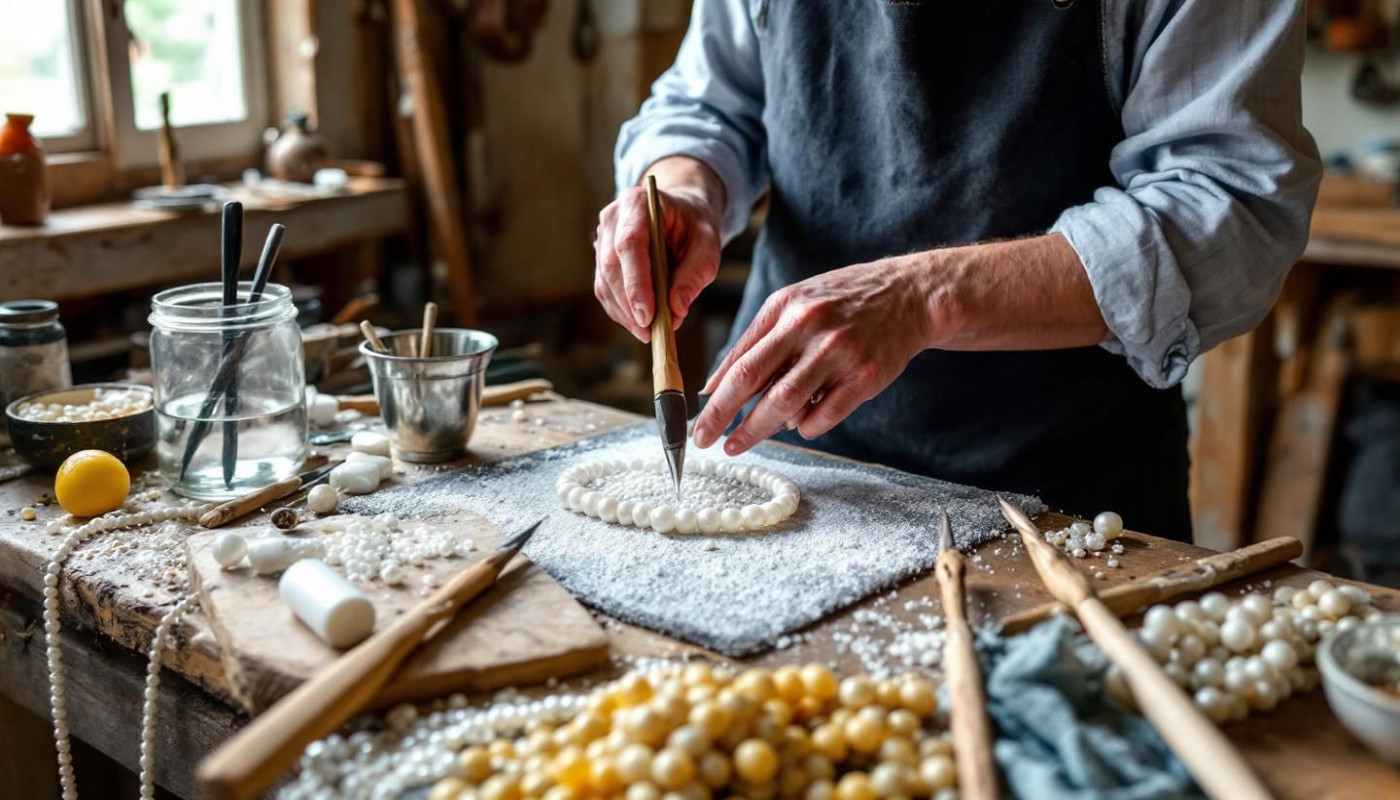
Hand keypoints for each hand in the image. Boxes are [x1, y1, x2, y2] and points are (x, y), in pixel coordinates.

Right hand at [593, 159, 724, 341]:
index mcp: (638, 203)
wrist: (682, 213)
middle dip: (629, 304)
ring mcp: (602, 238)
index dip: (636, 282)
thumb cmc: (694, 226)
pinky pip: (605, 290)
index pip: (629, 244)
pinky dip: (621, 311)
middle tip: (649, 332)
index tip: (647, 315)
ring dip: (624, 312)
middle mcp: (612, 218)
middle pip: (611, 266)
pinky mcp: (601, 258)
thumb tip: (676, 310)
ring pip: (604, 282)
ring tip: (648, 332)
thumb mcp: (708, 244)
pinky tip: (639, 324)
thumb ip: (695, 274)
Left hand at [692, 255, 945, 454]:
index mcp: (785, 308)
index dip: (714, 398)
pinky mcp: (867, 376)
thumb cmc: (842, 302)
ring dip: (759, 429)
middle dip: (724, 418)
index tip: (697, 424)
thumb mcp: (793, 305)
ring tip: (742, 442)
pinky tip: (800, 425)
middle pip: (754, 381)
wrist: (910, 295)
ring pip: (787, 403)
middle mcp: (809, 326)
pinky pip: (825, 416)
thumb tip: (713, 388)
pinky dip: (805, 427)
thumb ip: (754, 343)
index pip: (739, 360)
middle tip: (706, 442)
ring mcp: (840, 352)